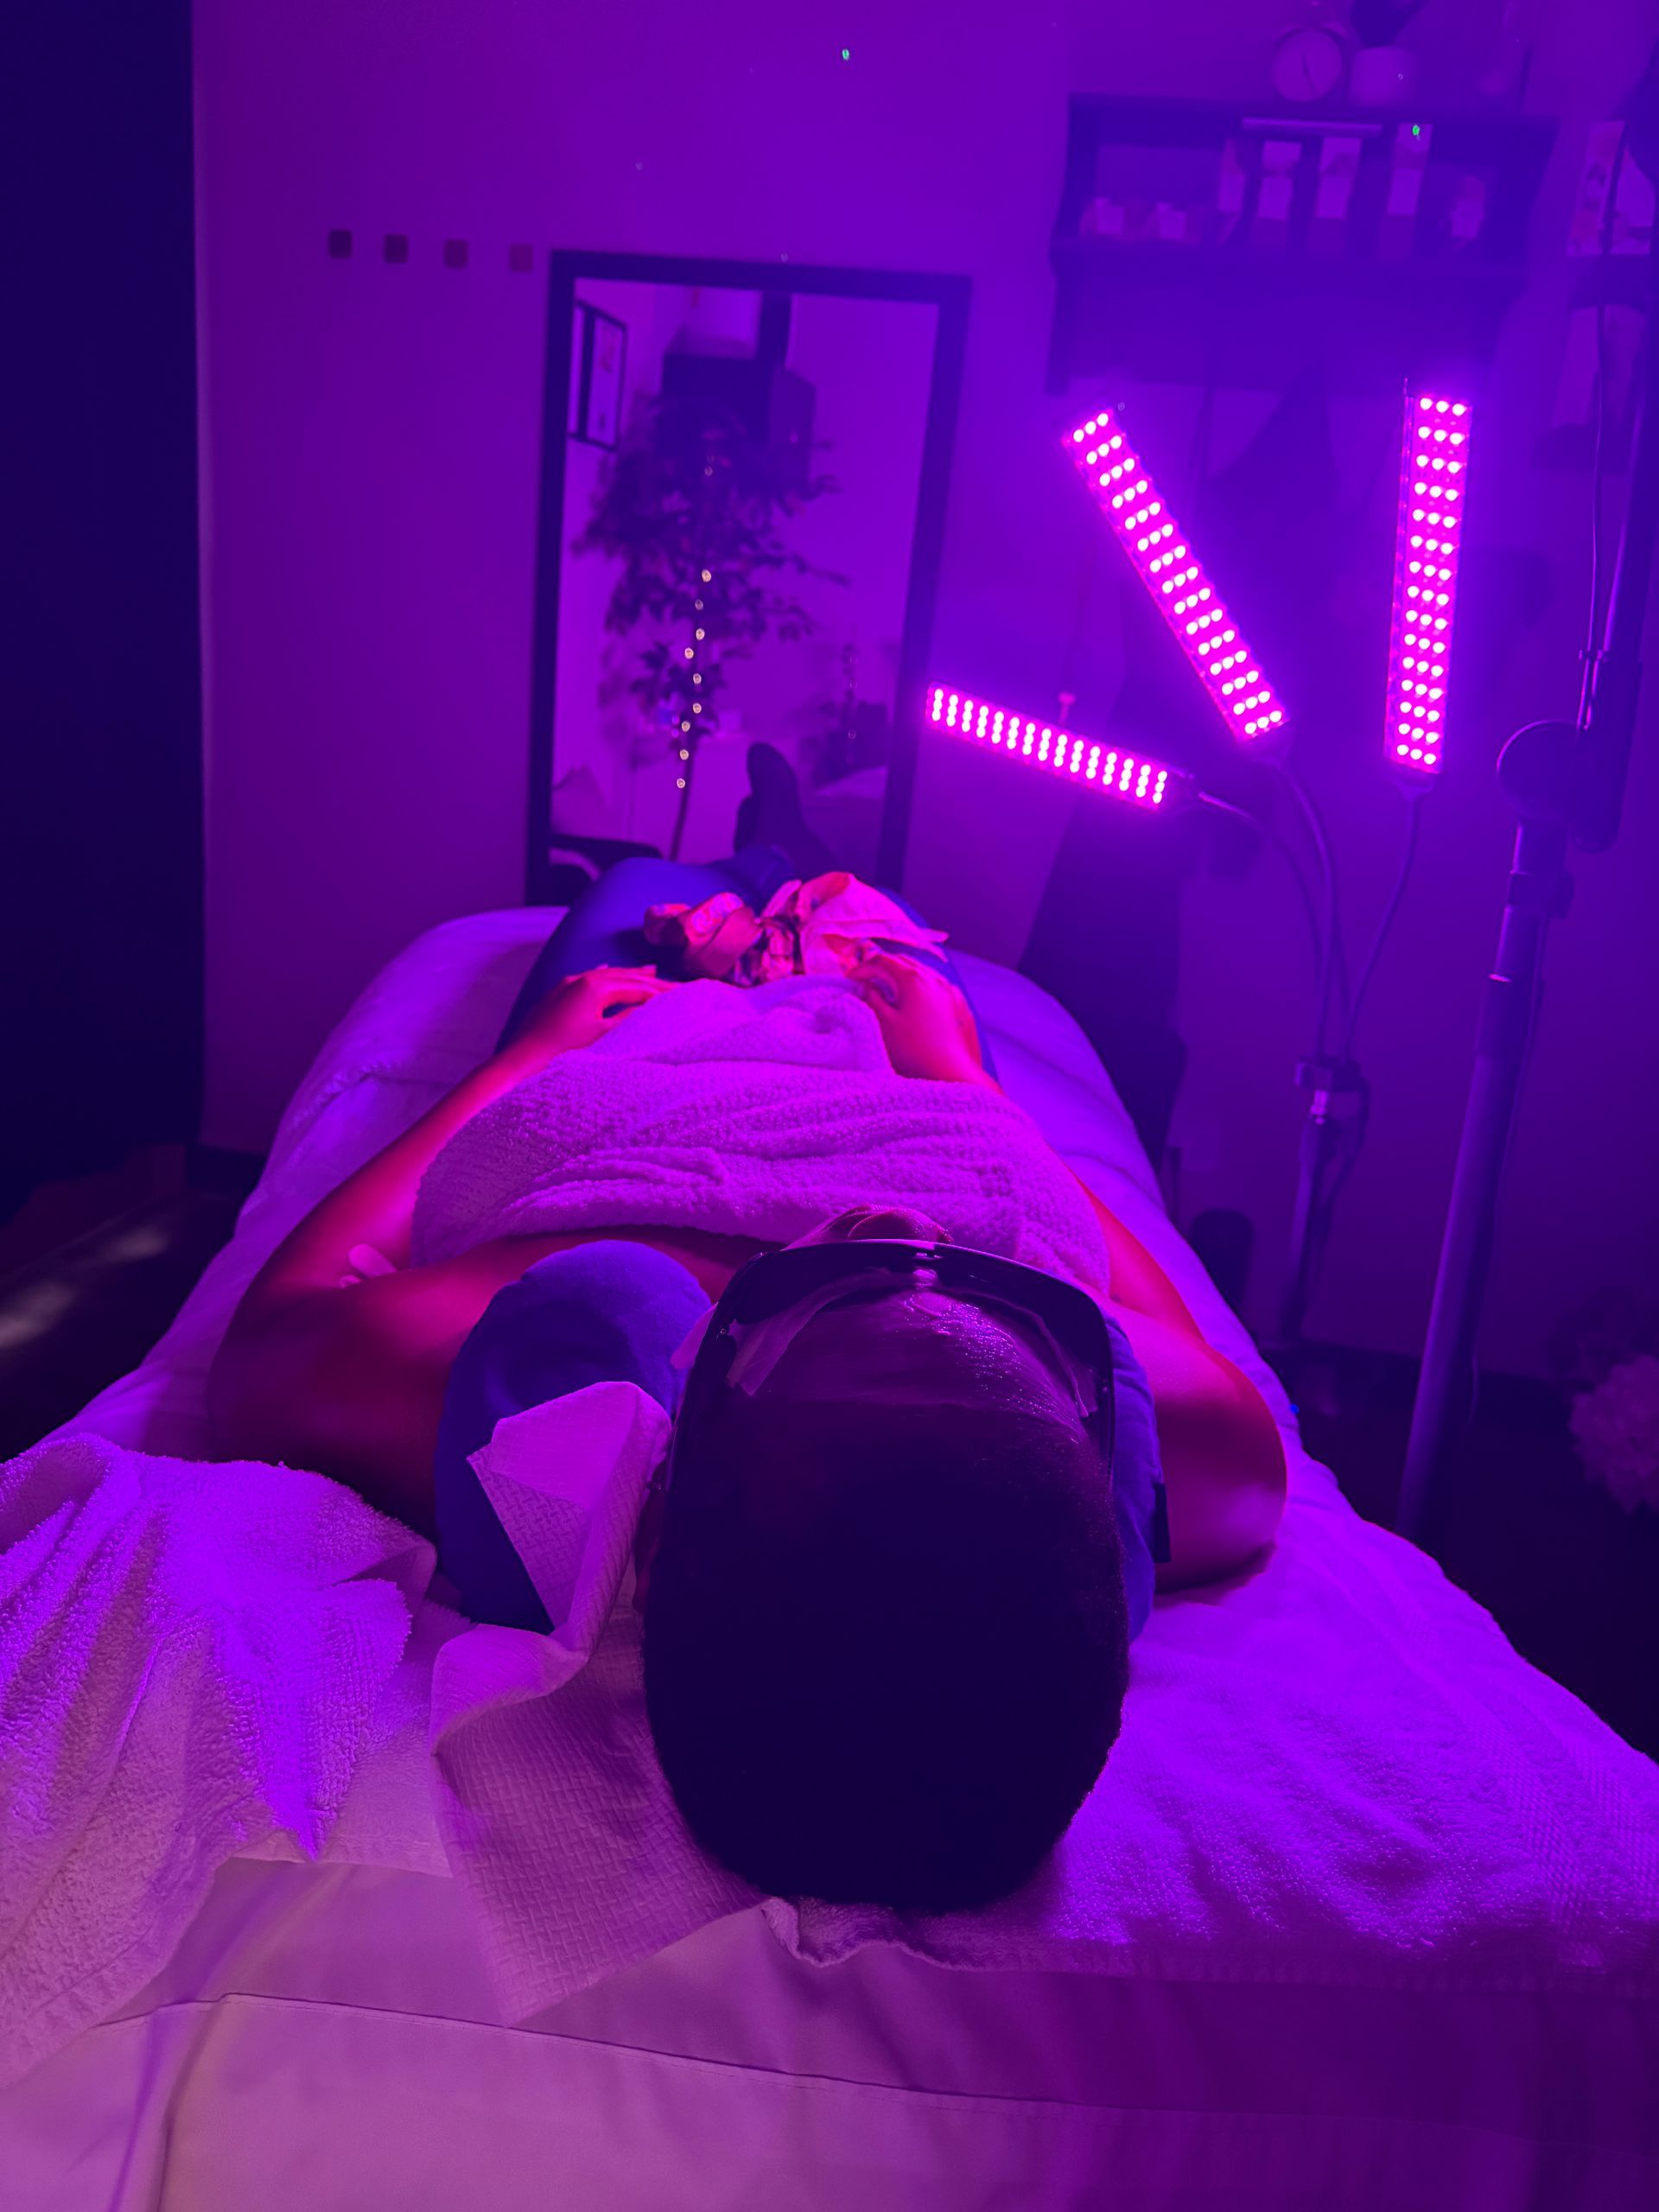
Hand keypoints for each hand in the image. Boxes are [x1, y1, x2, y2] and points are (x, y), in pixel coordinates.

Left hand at [504, 966, 677, 1067]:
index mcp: (595, 986)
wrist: (521, 1061)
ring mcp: (567, 985)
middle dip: (651, 981)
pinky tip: (607, 969)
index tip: (684, 994)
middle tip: (675, 985)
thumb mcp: (603, 1036)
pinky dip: (604, 976)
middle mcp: (581, 979)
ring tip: (651, 970)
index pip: (638, 987)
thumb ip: (630, 1018)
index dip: (663, 992)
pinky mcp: (557, 995)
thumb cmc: (563, 1052)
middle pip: (625, 977)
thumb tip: (651, 1007)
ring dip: (629, 975)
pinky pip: (588, 978)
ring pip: (607, 976)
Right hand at [848, 949, 991, 1084]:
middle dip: (883, 968)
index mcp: (913, 980)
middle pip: (904, 963)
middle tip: (868, 981)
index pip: (882, 961)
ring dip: (904, 978)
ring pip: (924, 974)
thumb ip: (871, 999)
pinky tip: (918, 1007)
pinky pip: (939, 990)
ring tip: (891, 993)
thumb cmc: (914, 1051)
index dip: (863, 968)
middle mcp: (936, 980)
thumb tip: (868, 986)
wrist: (954, 1074)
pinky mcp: (962, 1007)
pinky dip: (923, 990)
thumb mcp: (883, 1024)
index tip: (850, 979)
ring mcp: (952, 992)